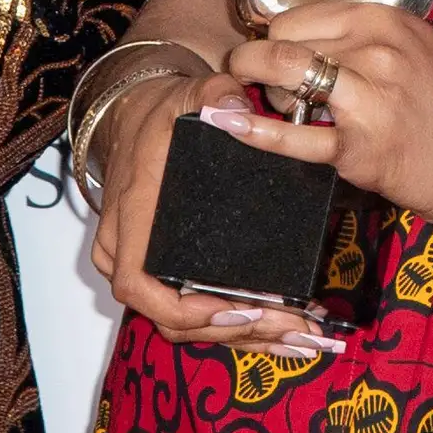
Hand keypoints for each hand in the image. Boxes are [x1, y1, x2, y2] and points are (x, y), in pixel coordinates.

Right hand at [84, 52, 337, 361]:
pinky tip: (286, 333)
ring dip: (247, 339)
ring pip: (187, 325)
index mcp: (131, 216)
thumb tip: (234, 105)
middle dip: (238, 332)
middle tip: (296, 328)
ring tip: (304, 339)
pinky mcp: (163, 271)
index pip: (137, 284)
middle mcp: (127, 252)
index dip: (183, 311)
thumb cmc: (163, 110)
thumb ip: (212, 94)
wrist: (139, 113)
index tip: (236, 310)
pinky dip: (241, 329)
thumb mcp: (188, 94)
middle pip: (173, 318)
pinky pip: (195, 313)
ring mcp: (143, 266)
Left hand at [201, 0, 432, 216]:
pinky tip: (231, 125)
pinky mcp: (361, 148)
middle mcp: (376, 51)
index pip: (297, 17)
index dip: (275, 38)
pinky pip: (294, 136)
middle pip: (283, 44)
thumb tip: (301, 36)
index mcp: (386, 20)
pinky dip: (256, 131)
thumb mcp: (416, 46)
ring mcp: (369, 99)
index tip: (273, 55)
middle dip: (257, 64)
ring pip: (283, 78)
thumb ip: (364, 36)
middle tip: (259, 83)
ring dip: (263, 95)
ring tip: (274, 108)